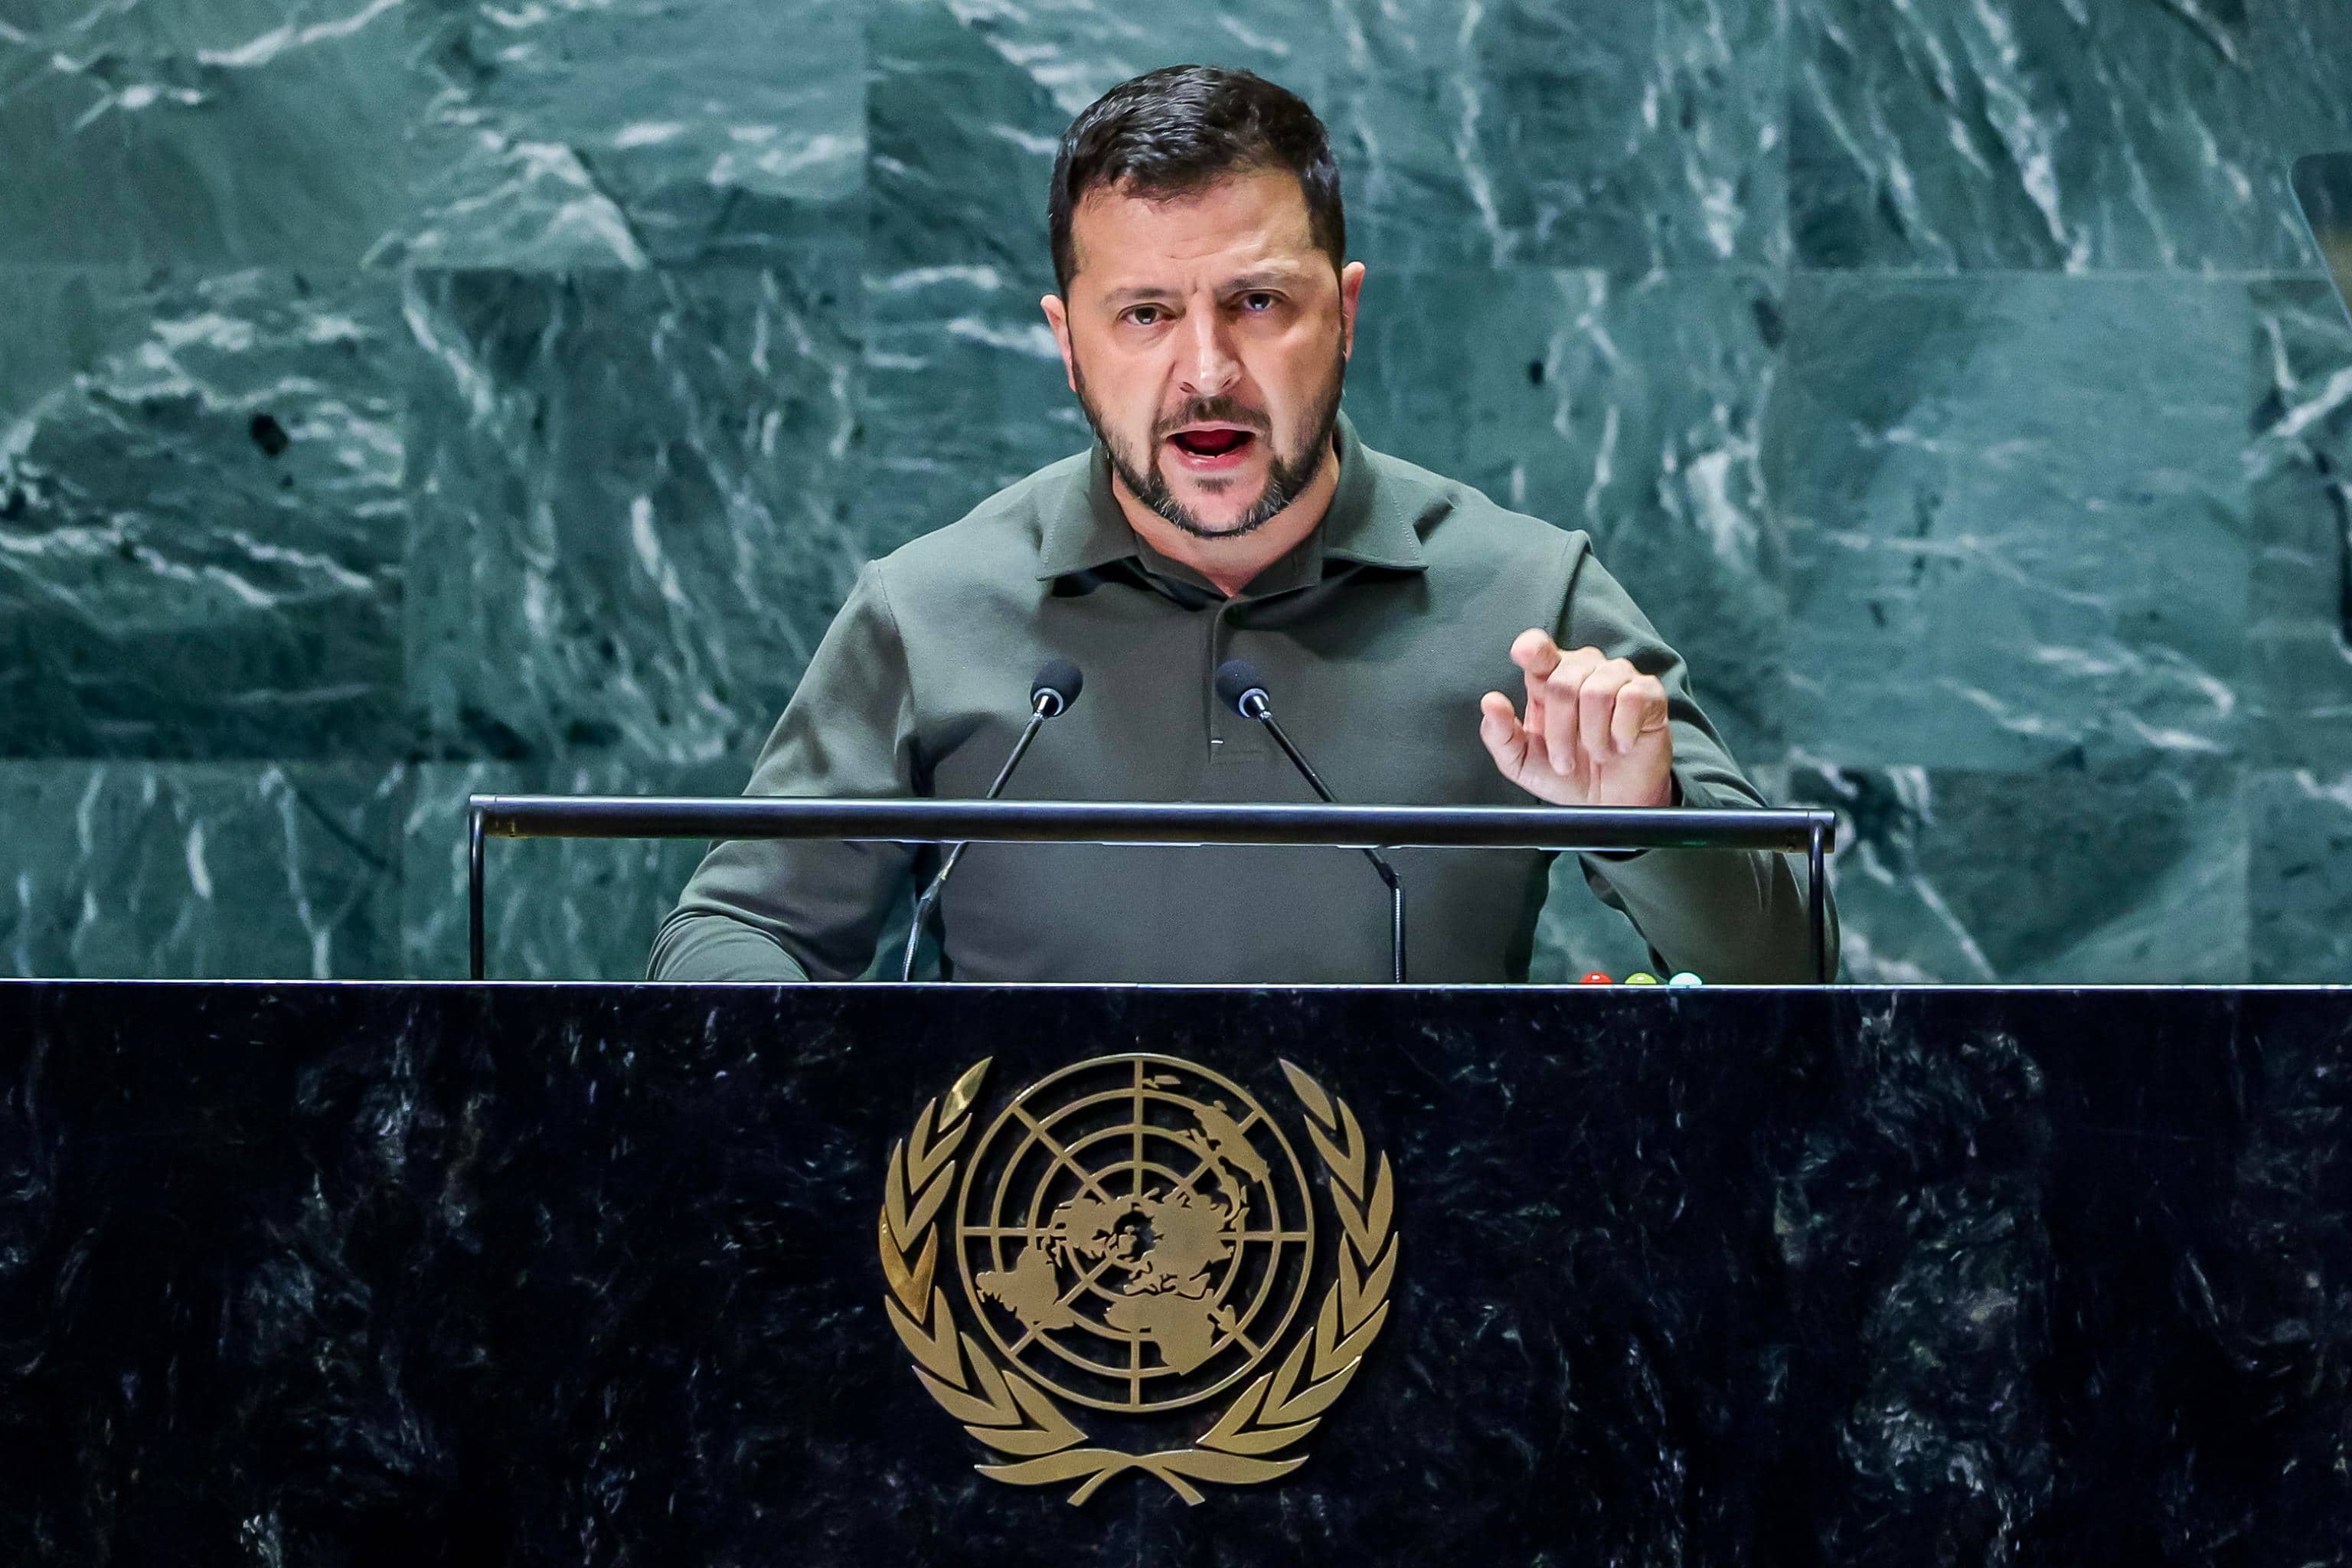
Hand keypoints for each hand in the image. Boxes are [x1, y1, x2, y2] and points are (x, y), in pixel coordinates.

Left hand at [1479, 630, 1673, 807]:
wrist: (1610, 803)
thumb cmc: (1567, 775)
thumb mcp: (1522, 763)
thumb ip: (1501, 735)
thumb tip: (1490, 701)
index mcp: (1548, 679)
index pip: (1539, 649)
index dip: (1533, 648)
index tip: (1525, 654)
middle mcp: (1583, 670)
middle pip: (1563, 682)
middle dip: (1560, 731)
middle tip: (1565, 763)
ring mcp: (1617, 677)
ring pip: (1597, 691)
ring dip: (1593, 736)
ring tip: (1598, 754)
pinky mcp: (1648, 692)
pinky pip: (1631, 698)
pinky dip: (1622, 732)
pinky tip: (1622, 745)